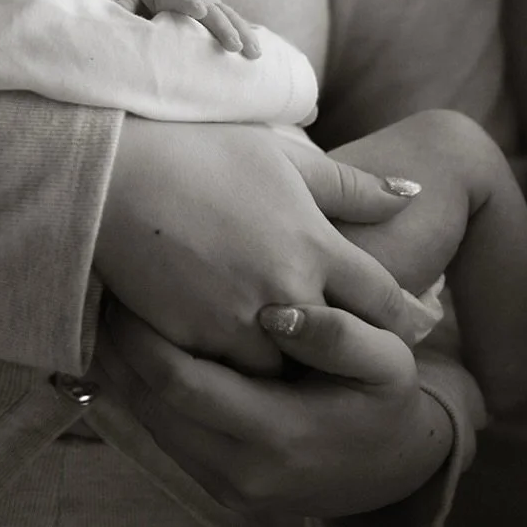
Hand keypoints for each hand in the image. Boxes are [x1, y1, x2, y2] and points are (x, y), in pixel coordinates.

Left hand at [94, 299, 457, 517]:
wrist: (396, 472)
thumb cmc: (386, 401)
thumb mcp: (388, 362)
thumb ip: (339, 336)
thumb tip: (277, 312)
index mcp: (278, 435)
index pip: (182, 383)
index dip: (143, 334)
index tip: (126, 283)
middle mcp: (240, 469)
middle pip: (149, 402)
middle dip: (118, 344)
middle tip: (101, 283)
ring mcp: (223, 483)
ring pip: (145, 419)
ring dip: (119, 364)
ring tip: (106, 303)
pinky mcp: (213, 482)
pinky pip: (160, 430)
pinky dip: (137, 385)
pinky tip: (128, 340)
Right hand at [95, 120, 419, 373]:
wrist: (113, 176)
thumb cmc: (200, 153)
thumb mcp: (282, 158)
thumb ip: (351, 184)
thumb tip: (413, 194)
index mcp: (315, 245)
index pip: (385, 301)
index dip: (398, 314)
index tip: (396, 319)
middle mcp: (286, 292)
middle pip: (339, 348)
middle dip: (341, 348)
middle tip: (337, 343)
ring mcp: (238, 322)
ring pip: (283, 373)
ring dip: (282, 360)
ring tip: (271, 343)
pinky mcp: (193, 342)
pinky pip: (228, 373)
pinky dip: (230, 363)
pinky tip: (221, 340)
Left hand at [116, 0, 260, 57]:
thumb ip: (126, 6)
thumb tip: (117, 20)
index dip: (188, 3)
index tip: (199, 9)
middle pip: (211, 11)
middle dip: (223, 28)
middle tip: (234, 45)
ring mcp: (210, 2)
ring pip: (229, 16)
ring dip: (242, 34)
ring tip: (254, 53)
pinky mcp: (219, 8)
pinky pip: (235, 20)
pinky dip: (247, 34)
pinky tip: (258, 52)